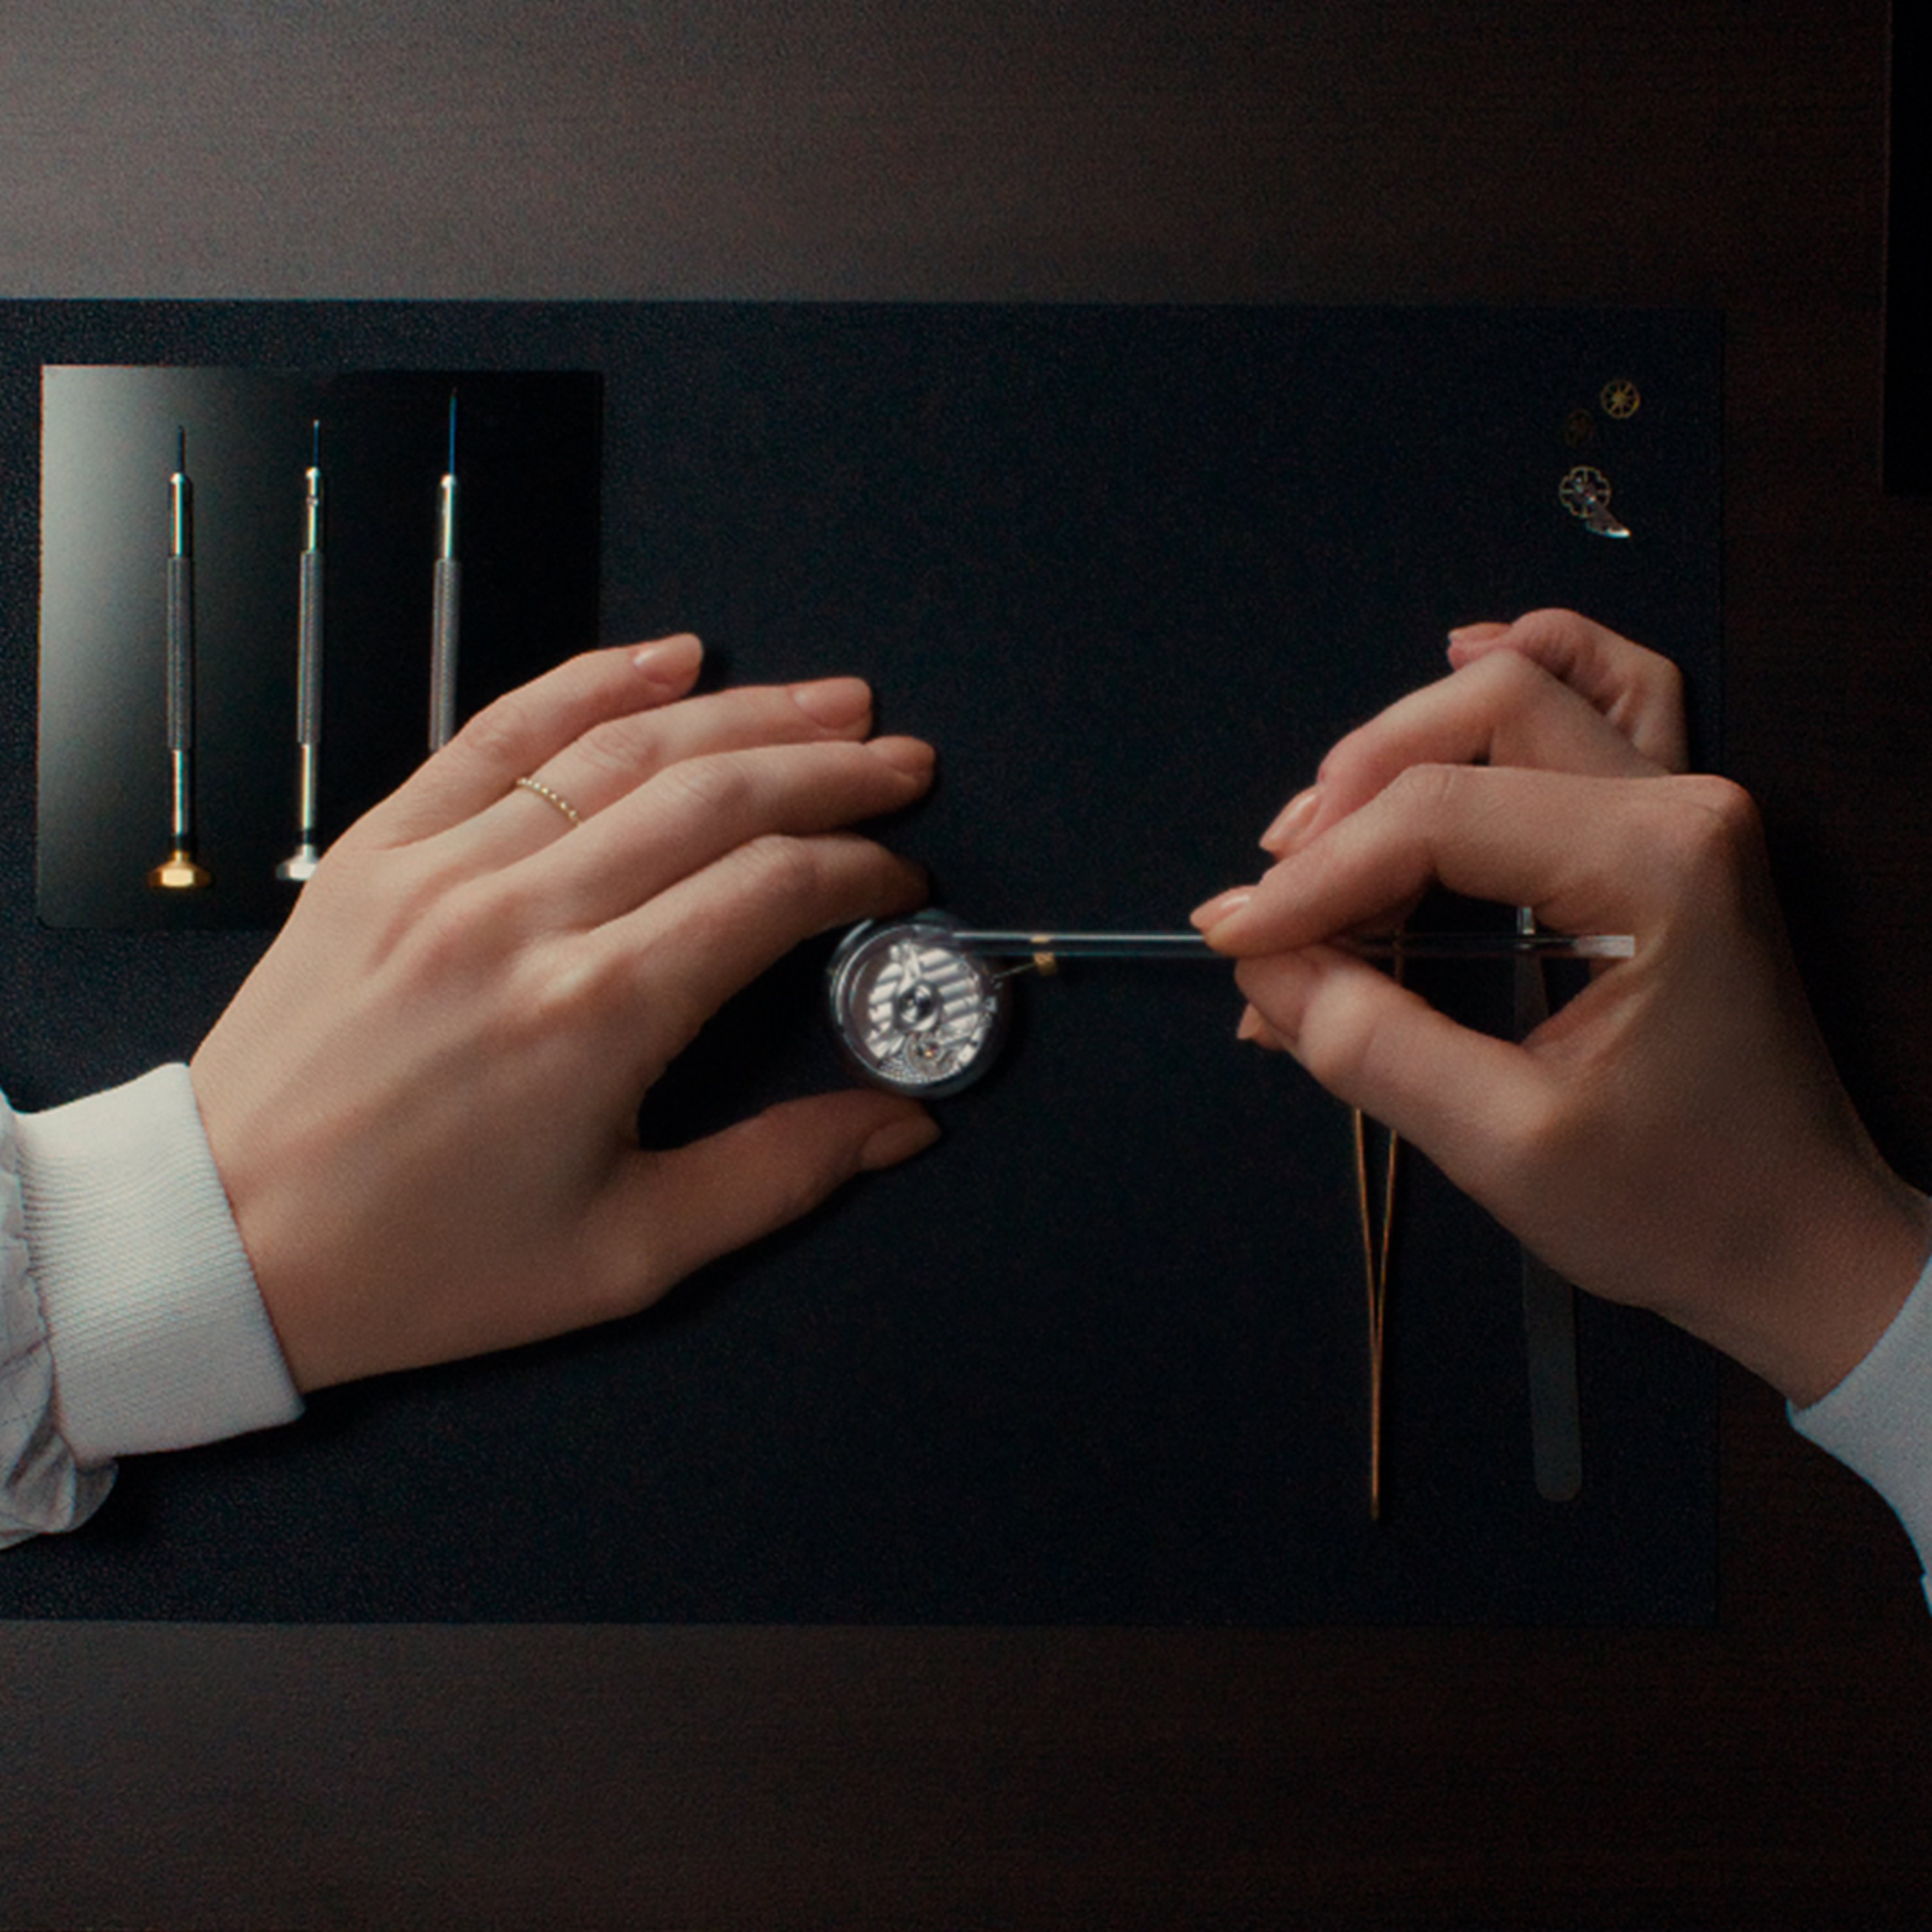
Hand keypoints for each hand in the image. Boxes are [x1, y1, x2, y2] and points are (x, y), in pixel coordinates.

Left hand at [191, 635, 938, 1391]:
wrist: (225, 1241)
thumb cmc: (425, 1265)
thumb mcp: (625, 1255)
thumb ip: (778, 1176)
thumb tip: (901, 1125)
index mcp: (595, 1016)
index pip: (770, 891)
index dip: (860, 871)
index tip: (902, 882)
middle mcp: (524, 917)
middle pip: (715, 796)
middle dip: (831, 769)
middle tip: (904, 763)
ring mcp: (442, 868)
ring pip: (622, 748)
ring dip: (744, 711)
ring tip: (831, 701)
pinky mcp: (378, 850)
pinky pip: (498, 735)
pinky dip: (590, 682)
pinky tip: (667, 657)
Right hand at [1194, 612, 1929, 1405]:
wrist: (1802, 1243)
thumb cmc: (1673, 1206)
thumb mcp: (1502, 1146)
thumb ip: (1369, 1044)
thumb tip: (1260, 968)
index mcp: (1654, 866)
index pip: (1437, 817)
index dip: (1316, 875)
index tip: (1233, 942)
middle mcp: (1681, 802)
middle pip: (1479, 714)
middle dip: (1350, 795)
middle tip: (1275, 899)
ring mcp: (1689, 802)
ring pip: (1525, 696)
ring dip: (1406, 745)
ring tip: (1320, 833)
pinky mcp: (1676, 826)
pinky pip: (1611, 697)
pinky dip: (1531, 672)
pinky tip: (1461, 659)